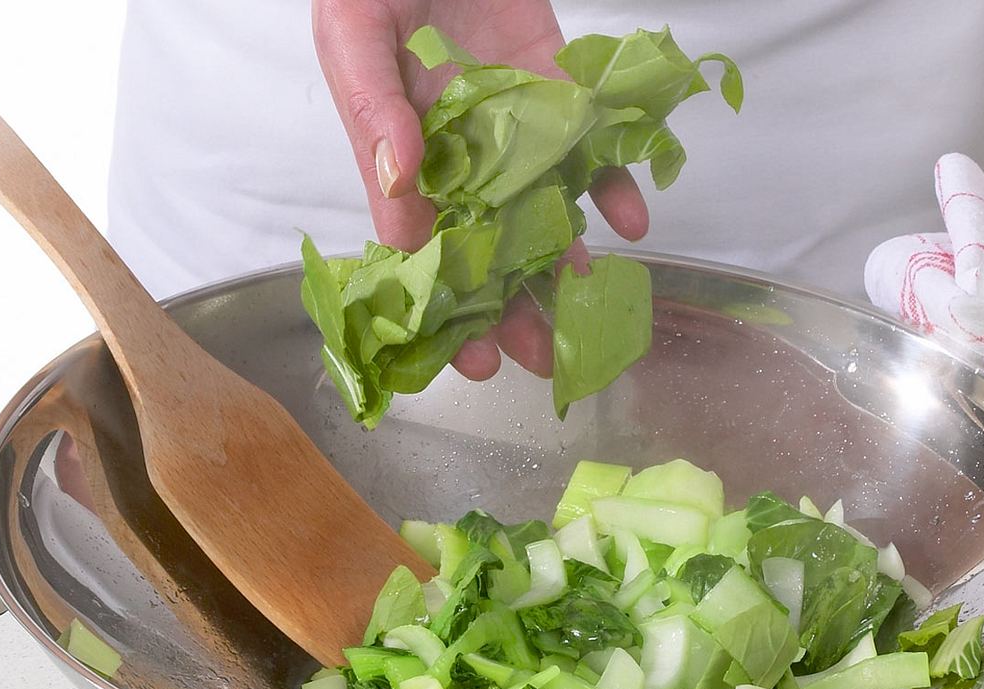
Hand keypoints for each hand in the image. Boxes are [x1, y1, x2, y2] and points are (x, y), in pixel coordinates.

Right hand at [312, 0, 648, 378]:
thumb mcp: (354, 34)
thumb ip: (373, 106)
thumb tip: (399, 182)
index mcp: (399, 155)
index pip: (422, 247)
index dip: (445, 305)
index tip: (468, 359)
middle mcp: (457, 154)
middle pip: (486, 244)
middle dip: (512, 305)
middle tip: (542, 358)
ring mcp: (511, 127)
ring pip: (540, 208)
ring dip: (564, 261)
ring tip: (586, 310)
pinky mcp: (557, 91)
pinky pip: (587, 145)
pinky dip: (611, 181)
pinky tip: (629, 220)